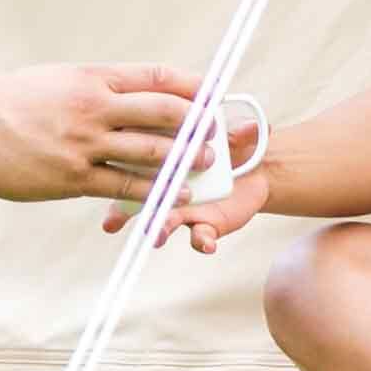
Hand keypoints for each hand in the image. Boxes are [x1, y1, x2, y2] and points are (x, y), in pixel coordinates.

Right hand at [0, 63, 206, 202]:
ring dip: (184, 158)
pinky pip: (123, 186)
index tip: (215, 88)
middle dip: (197, 122)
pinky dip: (153, 191)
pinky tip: (173, 195)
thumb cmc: (7, 100)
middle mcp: (94, 108)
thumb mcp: (55, 78)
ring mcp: (85, 144)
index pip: (154, 77)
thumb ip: (93, 86)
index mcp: (91, 78)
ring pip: (150, 151)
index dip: (191, 84)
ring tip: (205, 163)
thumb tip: (123, 91)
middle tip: (218, 130)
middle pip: (163, 112)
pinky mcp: (73, 177)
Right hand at [98, 122, 270, 252]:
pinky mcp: (204, 225)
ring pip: (163, 221)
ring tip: (156, 235)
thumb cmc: (231, 148)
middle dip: (126, 207)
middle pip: (140, 196)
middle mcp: (168, 185)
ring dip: (157, 228)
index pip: (136, 160)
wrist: (257, 173)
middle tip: (120, 210)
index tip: (113, 165)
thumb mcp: (235, 137)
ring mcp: (183, 208)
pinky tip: (207, 244)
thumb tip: (251, 126)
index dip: (121, 163)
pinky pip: (199, 238)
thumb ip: (239, 134)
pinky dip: (202, 242)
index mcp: (167, 157)